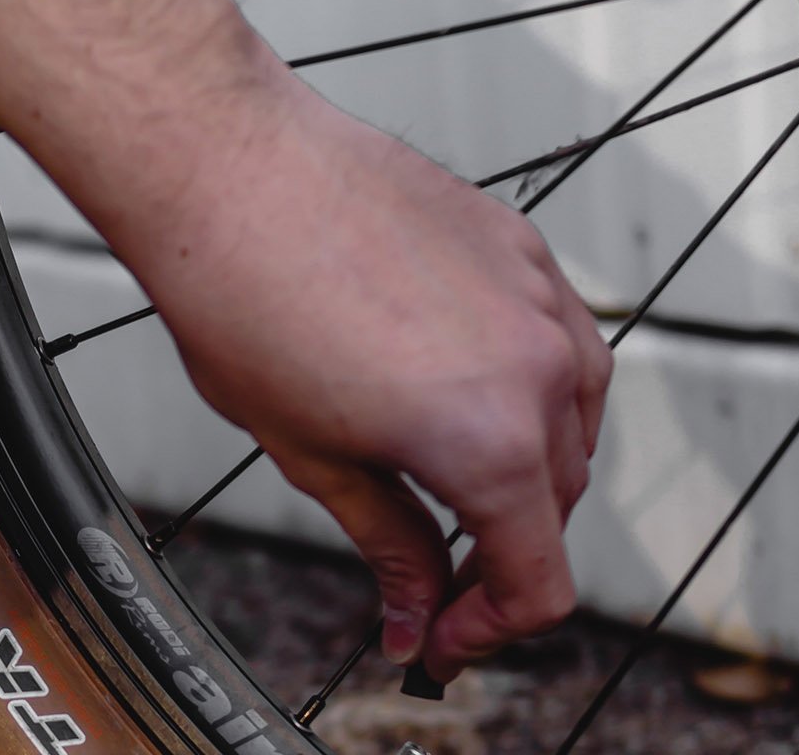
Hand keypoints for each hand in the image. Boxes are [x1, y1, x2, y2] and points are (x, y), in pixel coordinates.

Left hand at [0, 0, 612, 676]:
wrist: (225, 165)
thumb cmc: (242, 297)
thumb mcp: (312, 455)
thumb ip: (388, 540)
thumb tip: (413, 608)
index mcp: (490, 442)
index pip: (540, 581)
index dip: (489, 630)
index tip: (443, 632)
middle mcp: (539, 368)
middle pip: (560, 504)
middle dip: (499, 552)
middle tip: (428, 572)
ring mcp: (538, 296)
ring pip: (573, 417)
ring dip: (525, 465)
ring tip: (444, 474)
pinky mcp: (518, 242)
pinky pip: (555, 336)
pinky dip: (524, 380)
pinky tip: (457, 382)